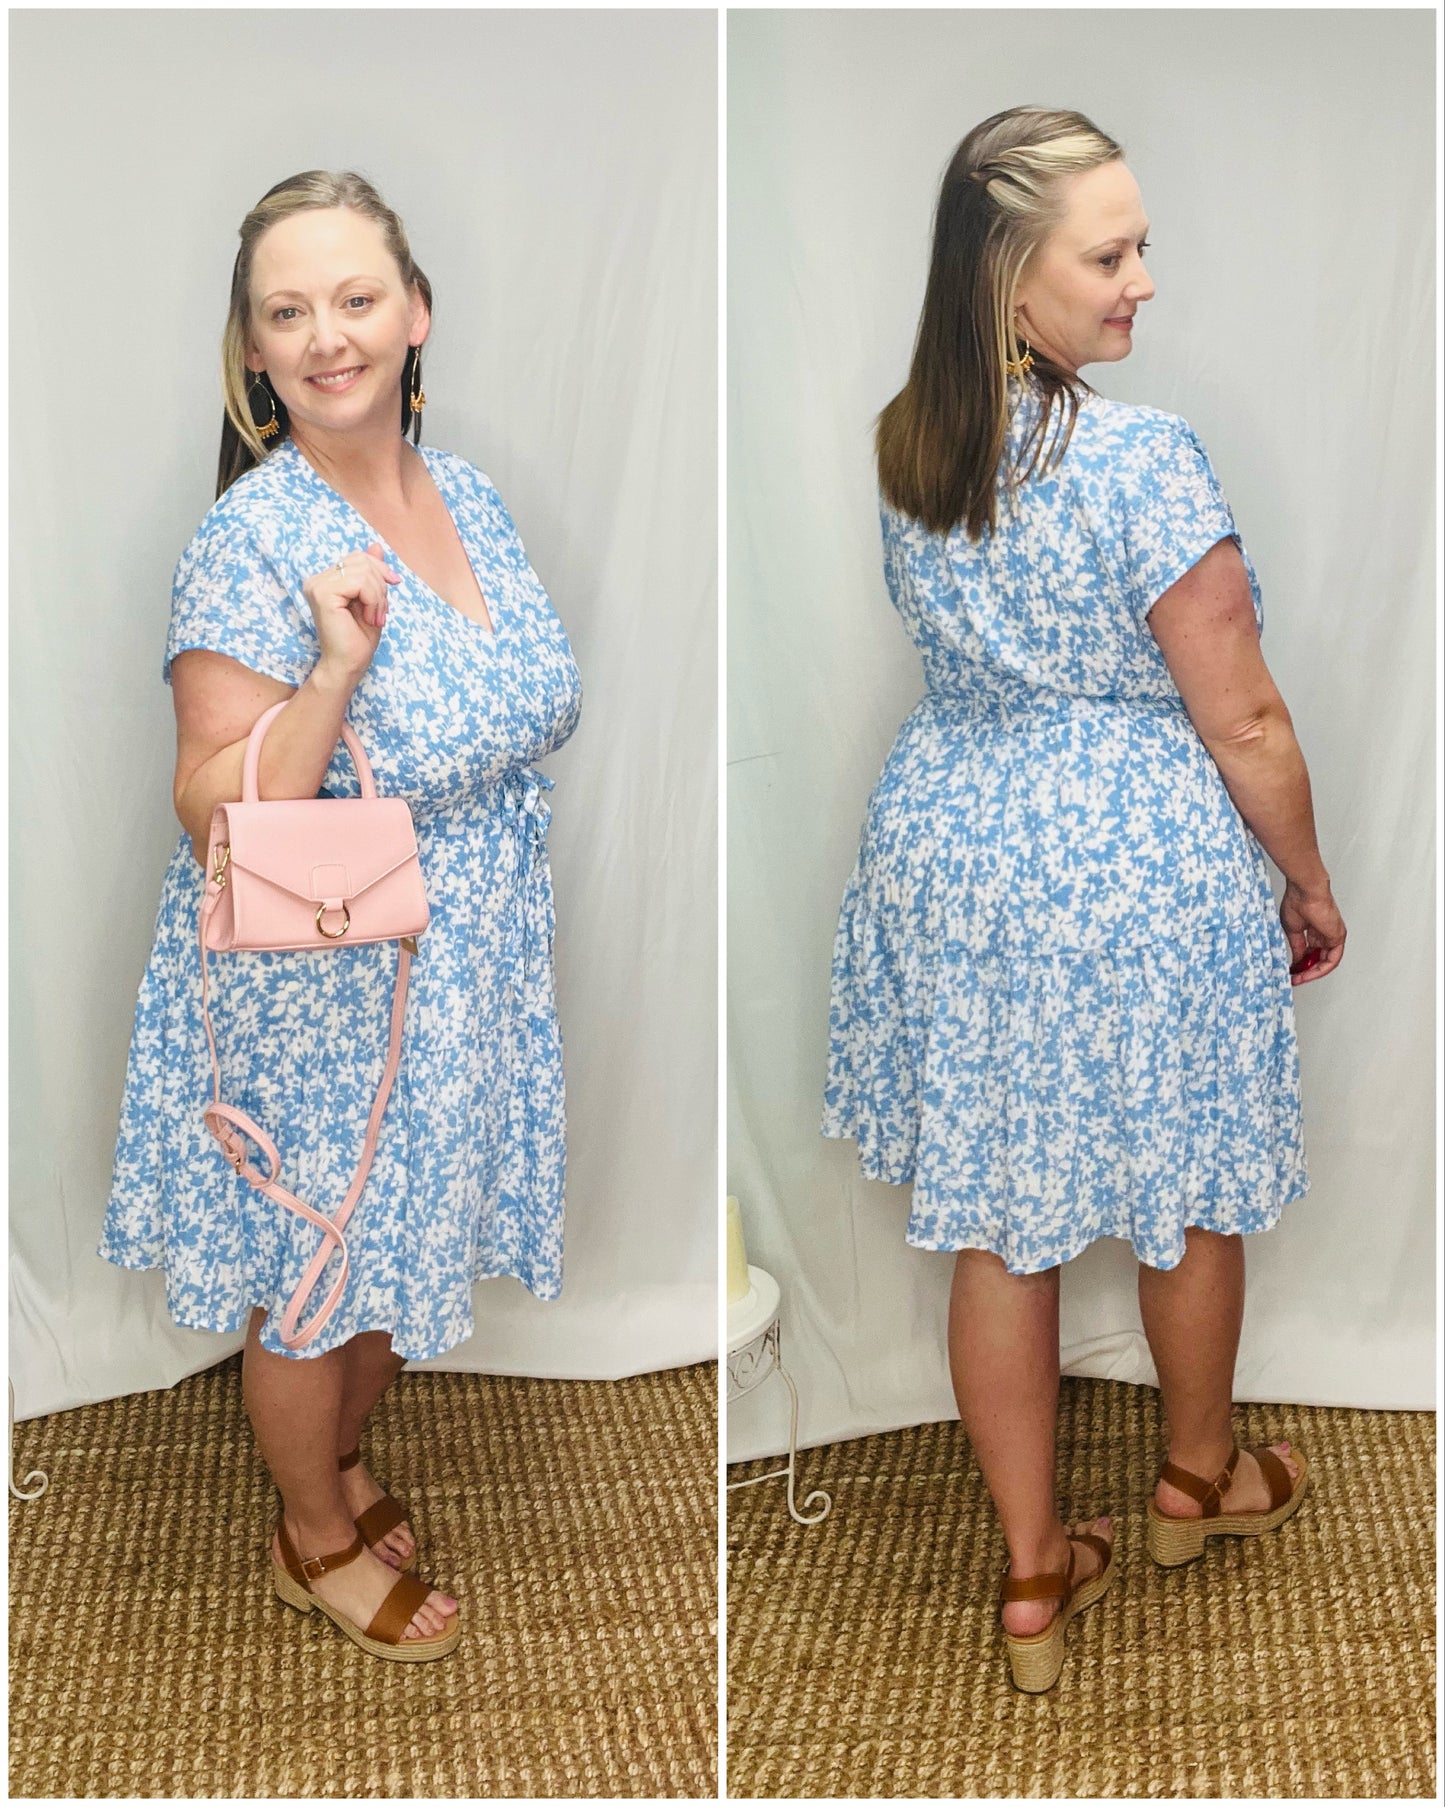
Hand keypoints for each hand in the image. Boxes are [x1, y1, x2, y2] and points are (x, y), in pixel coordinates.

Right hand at [301, 541, 400, 679]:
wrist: (349, 665)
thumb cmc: (359, 638)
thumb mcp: (372, 599)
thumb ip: (371, 572)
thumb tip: (376, 544)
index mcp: (326, 579)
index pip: (359, 557)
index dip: (380, 570)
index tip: (392, 587)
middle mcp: (317, 579)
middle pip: (362, 560)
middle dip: (380, 586)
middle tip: (380, 613)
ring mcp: (317, 585)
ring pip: (363, 571)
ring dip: (378, 596)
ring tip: (374, 617)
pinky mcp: (322, 594)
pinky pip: (359, 582)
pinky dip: (373, 600)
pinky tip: (368, 618)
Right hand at [1279, 879, 1344, 985]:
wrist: (1306, 891)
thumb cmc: (1298, 901)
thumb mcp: (1292, 930)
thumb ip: (1297, 947)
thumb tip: (1297, 961)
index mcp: (1315, 930)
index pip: (1310, 953)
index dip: (1300, 965)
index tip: (1291, 972)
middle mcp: (1325, 934)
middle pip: (1319, 959)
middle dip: (1306, 972)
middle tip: (1295, 979)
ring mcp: (1332, 936)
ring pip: (1326, 962)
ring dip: (1313, 973)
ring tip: (1300, 979)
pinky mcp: (1338, 937)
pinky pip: (1332, 960)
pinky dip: (1322, 969)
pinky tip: (1310, 973)